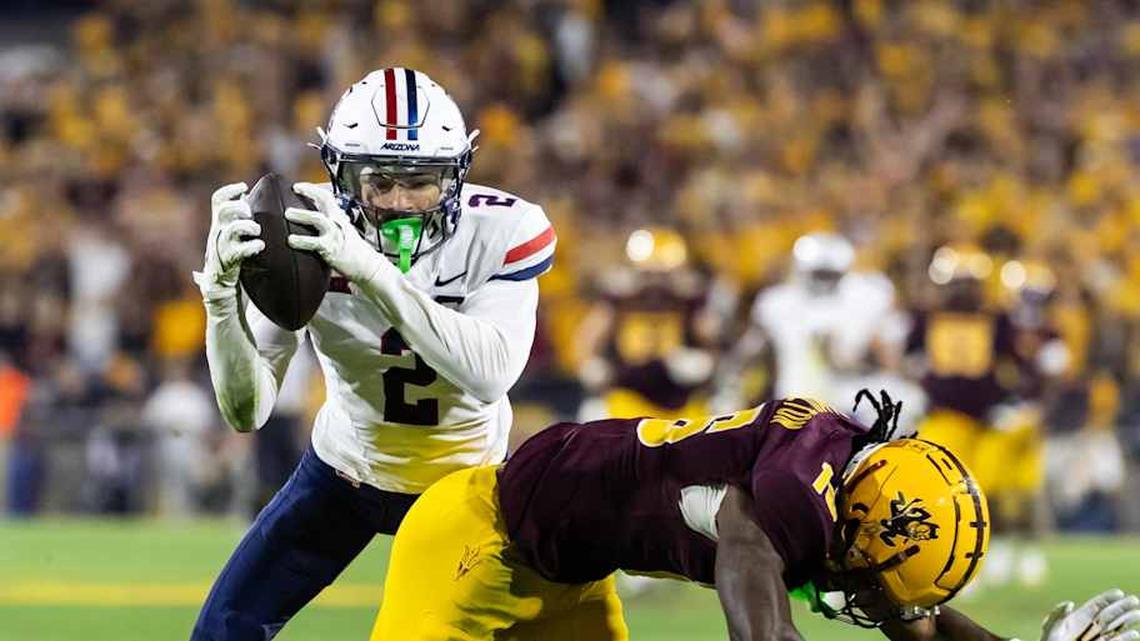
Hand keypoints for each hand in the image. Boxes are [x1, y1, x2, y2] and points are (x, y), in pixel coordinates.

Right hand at [197, 182, 263, 296]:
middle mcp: (218, 231)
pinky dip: (252, 246)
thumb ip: (236, 217)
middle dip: (239, 207)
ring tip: (257, 230)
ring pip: (231, 229)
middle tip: (250, 212)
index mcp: (219, 223)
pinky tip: (260, 246)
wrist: (219, 283)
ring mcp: (222, 246)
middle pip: (224, 210)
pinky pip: (239, 251)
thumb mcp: (229, 233)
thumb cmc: (230, 254)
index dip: (229, 190)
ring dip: (247, 226)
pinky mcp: (229, 260)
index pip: (218, 200)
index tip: (244, 187)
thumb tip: (247, 195)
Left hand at [285, 182, 383, 282]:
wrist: (367, 266)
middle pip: (324, 200)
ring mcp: (334, 234)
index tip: (298, 186)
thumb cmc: (354, 250)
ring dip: (302, 215)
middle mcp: (337, 222)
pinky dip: (301, 240)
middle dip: (309, 192)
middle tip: (294, 189)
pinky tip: (291, 240)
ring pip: (317, 218)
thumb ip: (329, 223)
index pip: (326, 196)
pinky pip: (313, 242)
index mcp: (339, 217)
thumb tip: (311, 217)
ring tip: (288, 213)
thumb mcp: (343, 231)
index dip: (312, 189)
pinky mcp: (330, 248)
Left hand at [1040, 590, 1139, 640]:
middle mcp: (1089, 628)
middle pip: (1108, 615)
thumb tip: (1070, 603)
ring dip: (1127, 620)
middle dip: (1121, 607)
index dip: (1107, 598)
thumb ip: (1057, 615)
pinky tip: (1134, 633)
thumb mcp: (1050, 628)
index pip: (1095, 606)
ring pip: (1114, 627)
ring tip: (1138, 612)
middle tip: (1134, 599)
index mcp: (1078, 619)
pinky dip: (1124, 638)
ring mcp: (1096, 639)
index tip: (1119, 592)